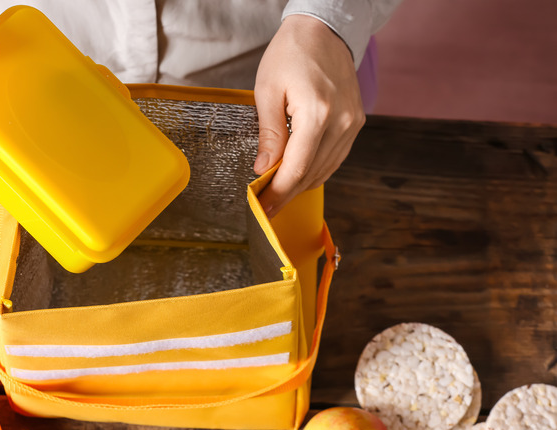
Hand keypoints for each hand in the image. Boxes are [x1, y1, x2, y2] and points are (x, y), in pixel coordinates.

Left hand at [254, 14, 364, 216]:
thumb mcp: (267, 90)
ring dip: (302, 184)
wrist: (324, 31)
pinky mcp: (356, 123)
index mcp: (317, 113)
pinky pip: (336, 157)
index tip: (263, 208)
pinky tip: (299, 175)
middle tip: (266, 205)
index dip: (278, 193)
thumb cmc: (292, 53)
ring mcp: (353, 124)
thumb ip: (269, 134)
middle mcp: (342, 122)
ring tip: (278, 192)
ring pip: (326, 170)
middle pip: (312, 174)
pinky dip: (316, 170)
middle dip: (287, 193)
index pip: (296, 169)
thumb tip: (264, 169)